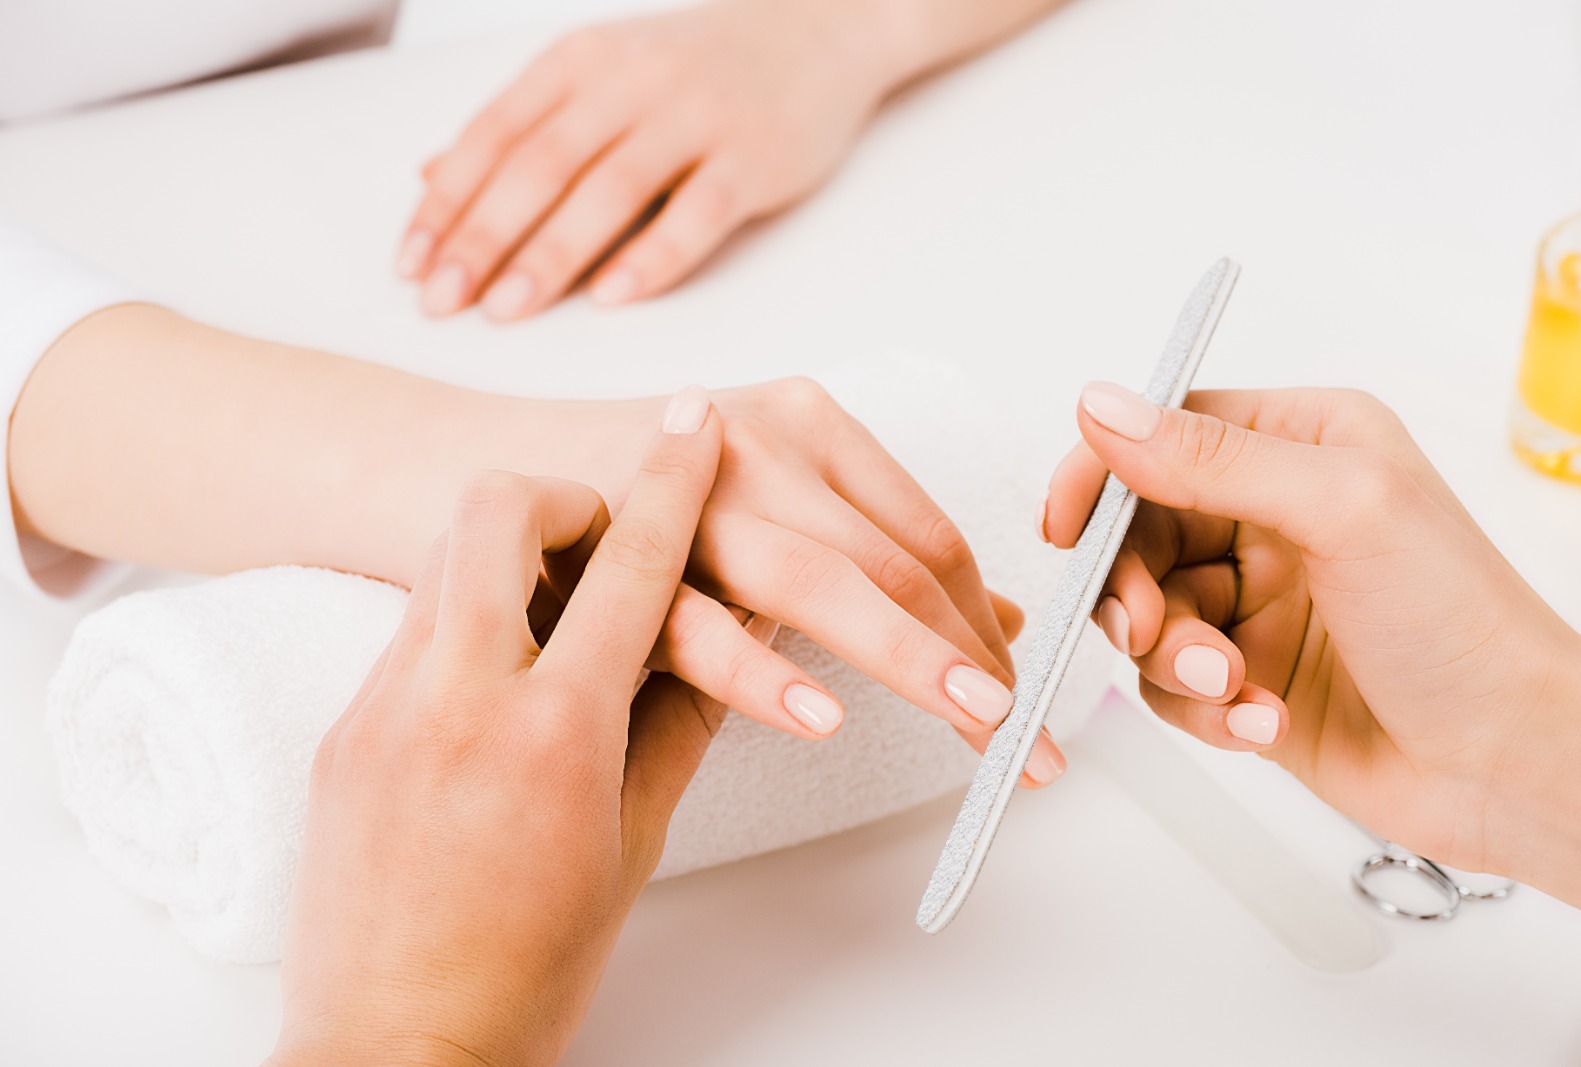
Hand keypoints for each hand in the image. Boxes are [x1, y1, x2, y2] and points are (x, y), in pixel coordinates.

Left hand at [269, 390, 725, 1066]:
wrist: (396, 1049)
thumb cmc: (529, 967)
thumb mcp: (632, 840)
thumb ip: (683, 719)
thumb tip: (736, 635)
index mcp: (553, 733)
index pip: (632, 569)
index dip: (673, 481)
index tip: (694, 421)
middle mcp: (456, 699)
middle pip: (495, 512)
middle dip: (557, 491)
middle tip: (600, 535)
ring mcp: (383, 708)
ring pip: (440, 565)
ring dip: (505, 560)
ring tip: (552, 620)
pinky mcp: (344, 729)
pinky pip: (408, 632)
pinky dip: (462, 626)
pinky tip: (495, 690)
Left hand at [397, 0, 895, 319]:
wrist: (816, 29)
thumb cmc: (692, 67)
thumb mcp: (596, 76)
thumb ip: (521, 128)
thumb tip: (428, 179)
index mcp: (579, 59)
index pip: (494, 134)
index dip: (448, 203)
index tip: (410, 267)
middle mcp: (631, 81)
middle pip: (542, 165)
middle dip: (483, 237)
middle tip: (442, 304)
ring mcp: (697, 116)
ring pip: (610, 190)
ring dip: (552, 255)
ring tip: (506, 312)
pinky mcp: (755, 157)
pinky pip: (698, 211)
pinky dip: (654, 256)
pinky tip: (613, 297)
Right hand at [524, 379, 1064, 785]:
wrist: (478, 471)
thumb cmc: (638, 494)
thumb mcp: (770, 501)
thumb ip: (873, 549)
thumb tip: (993, 618)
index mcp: (809, 424)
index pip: (927, 534)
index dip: (985, 623)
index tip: (1024, 695)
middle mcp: (763, 441)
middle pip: (897, 560)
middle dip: (971, 658)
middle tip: (1027, 737)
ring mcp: (693, 489)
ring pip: (823, 581)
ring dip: (909, 660)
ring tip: (976, 724)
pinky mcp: (618, 548)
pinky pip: (700, 622)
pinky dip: (761, 672)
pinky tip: (819, 719)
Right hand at [1042, 383, 1580, 908]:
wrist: (1511, 763)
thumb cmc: (1462, 624)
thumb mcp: (1340, 509)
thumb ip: (1211, 457)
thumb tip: (1103, 408)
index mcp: (1301, 446)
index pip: (1163, 434)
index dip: (1104, 476)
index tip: (1068, 526)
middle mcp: (1273, 516)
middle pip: (1138, 533)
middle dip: (1135, 589)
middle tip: (1147, 629)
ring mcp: (1258, 600)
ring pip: (1147, 616)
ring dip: (1175, 658)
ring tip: (1234, 684)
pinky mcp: (1247, 675)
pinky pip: (1170, 686)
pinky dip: (1202, 708)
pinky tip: (1262, 718)